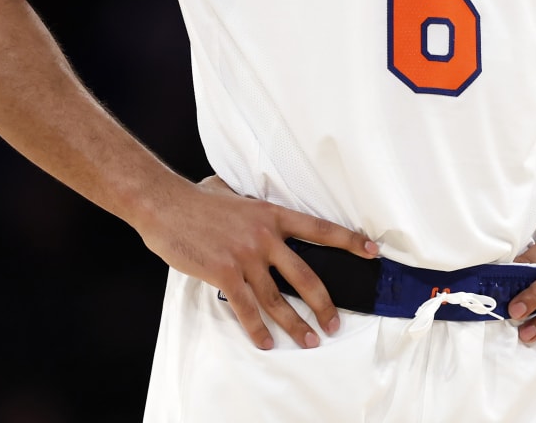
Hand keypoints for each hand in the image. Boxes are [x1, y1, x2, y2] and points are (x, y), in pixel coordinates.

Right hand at [138, 175, 378, 350]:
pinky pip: (246, 308)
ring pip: (278, 299)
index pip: (319, 229)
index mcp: (271, 215)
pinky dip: (256, 329)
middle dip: (324, 304)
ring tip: (309, 341)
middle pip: (306, 275)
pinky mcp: (223, 274)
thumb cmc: (195, 199)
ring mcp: (245, 257)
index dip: (348, 241)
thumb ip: (248, 203)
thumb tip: (248, 201)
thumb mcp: (231, 193)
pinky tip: (265, 342)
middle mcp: (264, 237)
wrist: (164, 204)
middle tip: (334, 324)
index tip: (372, 252)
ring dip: (294, 325)